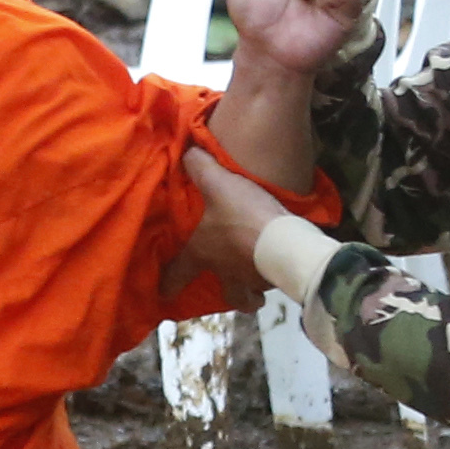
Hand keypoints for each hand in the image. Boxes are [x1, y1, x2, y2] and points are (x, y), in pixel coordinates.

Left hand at [180, 148, 291, 292]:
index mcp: (203, 253)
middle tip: (235, 290)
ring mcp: (253, 280)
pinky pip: (274, 281)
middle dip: (231, 296)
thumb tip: (186, 151)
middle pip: (229, 295)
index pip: (179, 273)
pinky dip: (274, 276)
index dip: (169, 283)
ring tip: (261, 280)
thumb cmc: (242, 217)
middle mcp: (226, 273)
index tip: (165, 294)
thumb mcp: (218, 184)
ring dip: (254, 291)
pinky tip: (280, 263)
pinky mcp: (278, 279)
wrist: (284, 240)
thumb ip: (201, 167)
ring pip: (251, 294)